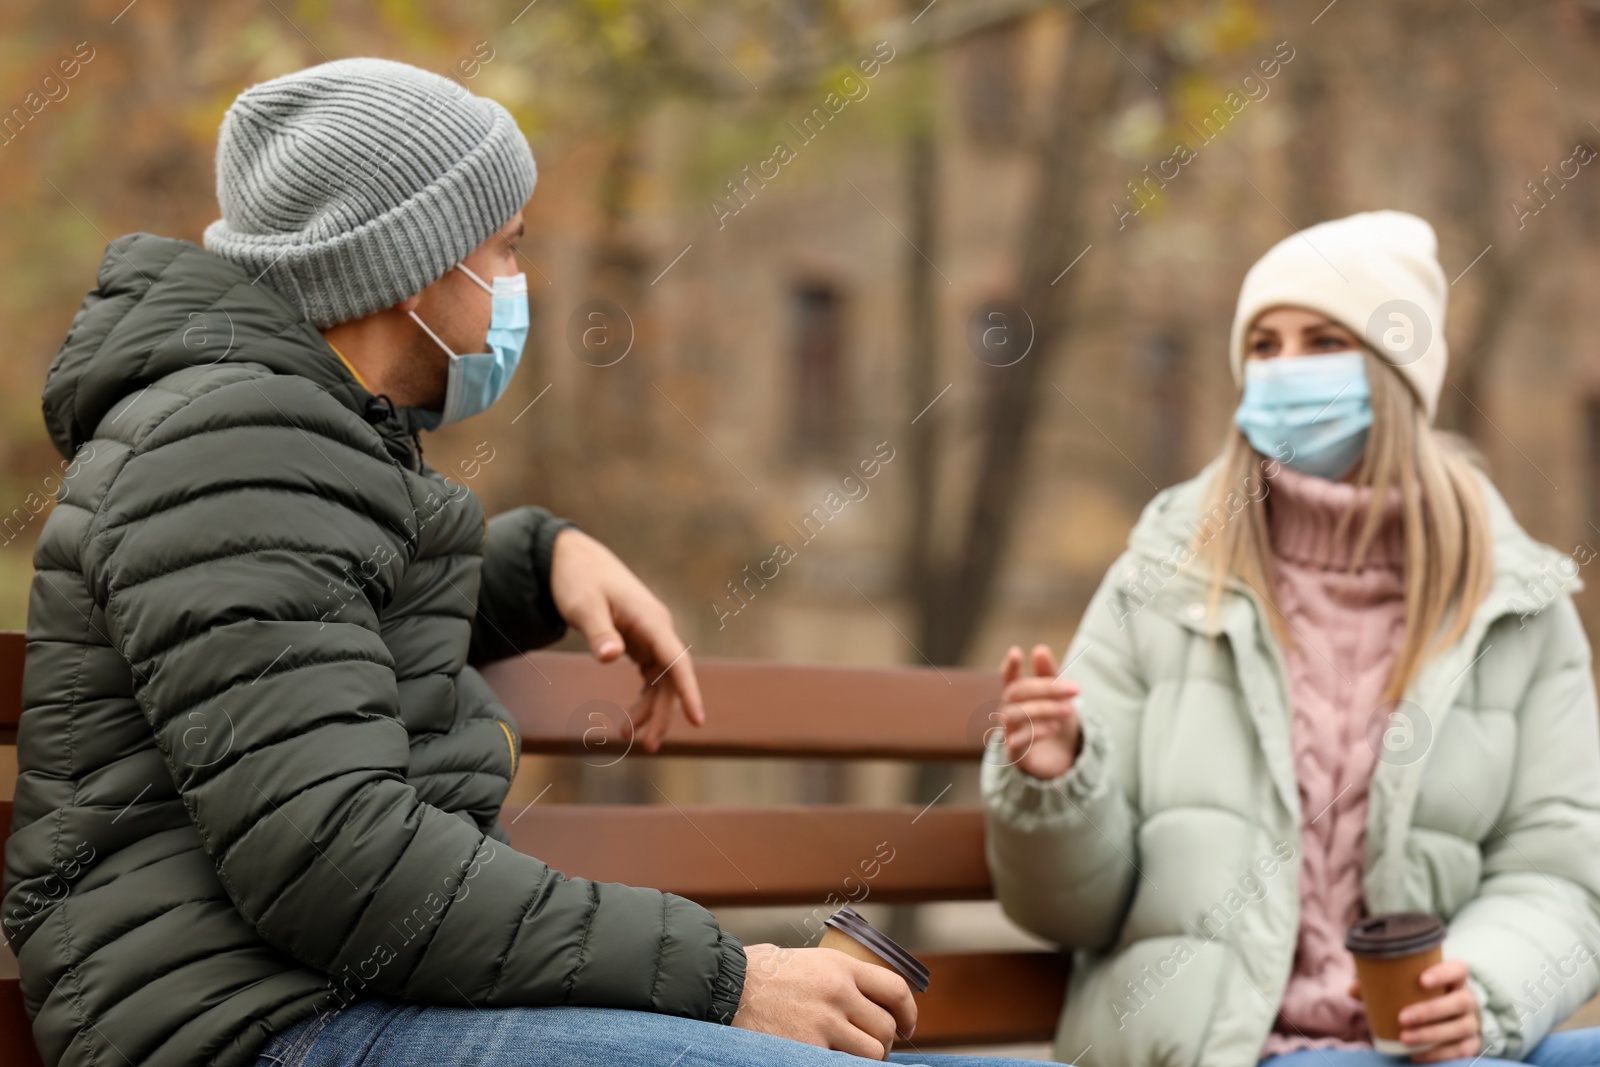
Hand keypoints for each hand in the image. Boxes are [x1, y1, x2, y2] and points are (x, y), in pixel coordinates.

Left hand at [548, 528, 703, 751]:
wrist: (572, 560)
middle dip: (663, 713)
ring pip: (660, 680)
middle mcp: (657, 629)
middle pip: (670, 678)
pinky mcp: (639, 641)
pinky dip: (642, 697)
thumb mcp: (583, 605)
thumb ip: (598, 632)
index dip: (689, 691)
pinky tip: (629, 719)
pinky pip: (649, 675)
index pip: (676, 660)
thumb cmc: (578, 580)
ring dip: (649, 709)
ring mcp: (650, 635)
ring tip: (626, 737)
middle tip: (648, 747)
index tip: (698, 721)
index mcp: (650, 619)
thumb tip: (611, 657)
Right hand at [733, 944, 915, 1059]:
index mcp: (839, 965)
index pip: (895, 988)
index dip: (909, 1012)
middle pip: (886, 1026)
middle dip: (884, 1042)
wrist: (723, 989)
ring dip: (866, 1059)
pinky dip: (842, 1065)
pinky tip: (828, 1059)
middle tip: (870, 1048)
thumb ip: (837, 977)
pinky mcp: (808, 1048)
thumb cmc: (759, 976)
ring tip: (849, 1057)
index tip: (907, 1026)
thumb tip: (866, 999)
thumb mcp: (805, 961)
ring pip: (873, 1053)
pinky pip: (844, 1065)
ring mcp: (824, 1022)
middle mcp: (837, 991)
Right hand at [997, 644, 1081, 780]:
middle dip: (1045, 687)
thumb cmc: (1057, 721)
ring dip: (1044, 708)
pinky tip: (1055, 727)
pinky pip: (1016, 740)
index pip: (1009, 677)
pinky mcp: (1015, 754)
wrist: (1064, 758)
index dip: (1010, 666)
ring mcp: (1010, 732)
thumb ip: (1049, 674)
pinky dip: (1037, 731)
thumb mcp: (1059, 696)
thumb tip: (1039, 649)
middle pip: (1015, 692)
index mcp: (1019, 696)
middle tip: (1074, 689)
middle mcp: (1009, 711)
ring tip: (1069, 709)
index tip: (1016, 652)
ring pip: (1015, 714)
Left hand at [1346, 959, 1480, 1062]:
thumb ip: (1380, 985)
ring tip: (1405, 1038)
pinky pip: (1460, 1051)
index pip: (1458, 969)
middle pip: (1459, 1002)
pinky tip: (1416, 1055)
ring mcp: (1472, 1022)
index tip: (1421, 980)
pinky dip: (1438, 1054)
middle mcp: (1468, 998)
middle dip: (1430, 1011)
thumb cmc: (1421, 995)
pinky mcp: (1472, 1044)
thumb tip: (1352, 990)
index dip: (1443, 973)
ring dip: (1432, 1034)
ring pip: (1459, 1028)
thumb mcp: (1406, 987)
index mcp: (1455, 978)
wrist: (1449, 1017)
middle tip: (1402, 1018)